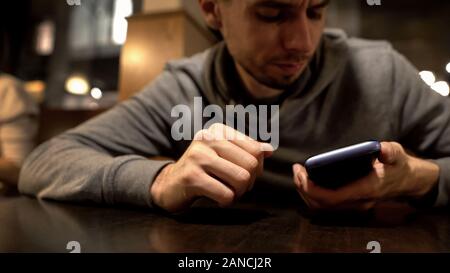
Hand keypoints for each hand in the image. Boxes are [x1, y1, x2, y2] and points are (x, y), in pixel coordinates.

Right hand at [150, 123, 273, 212]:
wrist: (170, 184)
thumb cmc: (203, 169)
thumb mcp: (224, 155)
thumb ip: (247, 150)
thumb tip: (269, 150)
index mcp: (218, 130)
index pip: (255, 149)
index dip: (256, 168)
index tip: (242, 174)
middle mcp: (207, 138)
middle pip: (251, 164)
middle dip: (248, 182)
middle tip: (236, 187)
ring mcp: (198, 157)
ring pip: (241, 179)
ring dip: (238, 193)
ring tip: (227, 193)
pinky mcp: (192, 177)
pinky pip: (226, 194)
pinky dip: (226, 201)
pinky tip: (217, 199)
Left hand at [292, 142, 439, 210]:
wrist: (409, 181)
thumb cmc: (399, 166)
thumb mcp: (397, 155)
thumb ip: (390, 152)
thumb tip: (382, 148)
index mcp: (365, 190)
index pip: (333, 197)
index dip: (313, 189)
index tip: (303, 173)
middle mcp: (357, 201)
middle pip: (322, 203)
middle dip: (304, 188)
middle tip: (297, 170)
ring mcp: (353, 204)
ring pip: (322, 206)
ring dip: (306, 191)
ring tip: (299, 174)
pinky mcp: (350, 202)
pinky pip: (326, 203)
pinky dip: (314, 193)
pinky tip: (309, 179)